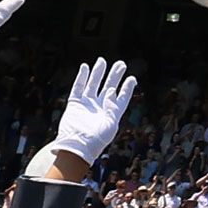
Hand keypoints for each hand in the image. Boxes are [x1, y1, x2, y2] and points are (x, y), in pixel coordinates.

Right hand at [52, 60, 136, 174]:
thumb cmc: (97, 139)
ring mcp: (87, 104)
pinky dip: (81, 77)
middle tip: (121, 64)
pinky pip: (78, 88)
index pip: (122, 97)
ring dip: (98, 73)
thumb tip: (111, 91)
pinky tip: (85, 67)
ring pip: (93, 84)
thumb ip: (113, 107)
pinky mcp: (75, 104)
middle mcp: (100, 107)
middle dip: (115, 75)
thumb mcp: (111, 124)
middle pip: (109, 87)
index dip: (127, 88)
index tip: (132, 78)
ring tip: (102, 60)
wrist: (77, 146)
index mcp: (112, 113)